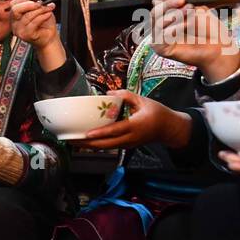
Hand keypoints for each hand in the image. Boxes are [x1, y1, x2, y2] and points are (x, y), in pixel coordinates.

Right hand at [9, 0, 61, 51]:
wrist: (50, 36)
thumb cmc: (44, 23)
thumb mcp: (40, 9)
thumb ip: (36, 4)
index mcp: (16, 15)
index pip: (13, 4)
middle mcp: (14, 23)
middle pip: (15, 10)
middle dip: (29, 5)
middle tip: (40, 3)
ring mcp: (19, 30)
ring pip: (27, 16)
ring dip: (40, 10)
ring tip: (48, 9)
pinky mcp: (25, 35)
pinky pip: (33, 23)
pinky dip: (42, 17)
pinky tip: (48, 15)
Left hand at [76, 89, 191, 149]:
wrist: (169, 129)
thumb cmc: (157, 113)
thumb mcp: (144, 100)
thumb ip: (126, 95)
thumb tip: (109, 92)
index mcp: (135, 126)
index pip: (115, 131)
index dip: (101, 133)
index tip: (87, 134)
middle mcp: (130, 138)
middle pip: (106, 144)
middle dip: (87, 144)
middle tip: (70, 139)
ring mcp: (128, 144)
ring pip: (106, 147)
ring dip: (89, 146)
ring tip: (72, 141)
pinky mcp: (126, 145)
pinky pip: (109, 147)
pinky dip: (96, 145)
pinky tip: (84, 142)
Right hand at [150, 0, 239, 80]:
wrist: (218, 46)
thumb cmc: (209, 29)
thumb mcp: (196, 7)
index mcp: (167, 14)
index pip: (157, 2)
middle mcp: (161, 26)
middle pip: (154, 11)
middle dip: (169, 4)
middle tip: (183, 1)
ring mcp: (160, 38)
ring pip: (156, 22)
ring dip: (174, 15)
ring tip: (190, 13)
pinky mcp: (161, 49)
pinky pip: (160, 36)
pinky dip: (174, 29)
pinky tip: (185, 26)